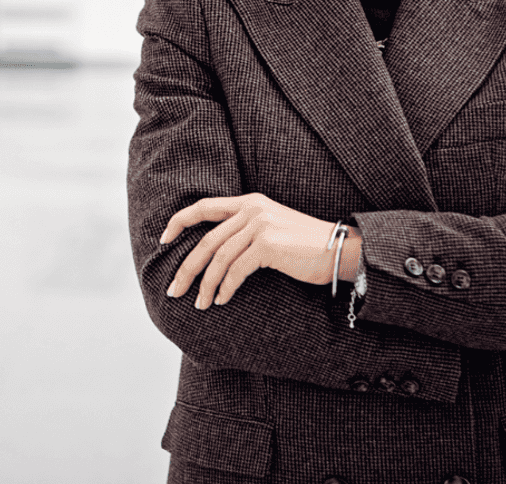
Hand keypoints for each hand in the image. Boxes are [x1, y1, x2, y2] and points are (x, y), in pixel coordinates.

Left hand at [161, 193, 357, 308]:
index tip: (163, 240)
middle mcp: (252, 209)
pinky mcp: (268, 245)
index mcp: (249, 202)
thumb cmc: (306, 246)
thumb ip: (244, 232)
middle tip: (174, 290)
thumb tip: (212, 256)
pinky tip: (222, 301)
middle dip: (186, 268)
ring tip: (200, 304)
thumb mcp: (272, 229)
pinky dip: (225, 288)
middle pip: (205, 240)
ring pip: (218, 259)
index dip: (179, 222)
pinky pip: (236, 271)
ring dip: (205, 285)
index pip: (203, 206)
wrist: (341, 250)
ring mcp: (260, 225)